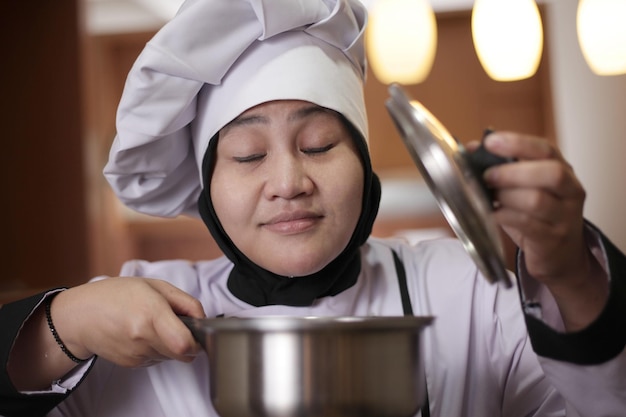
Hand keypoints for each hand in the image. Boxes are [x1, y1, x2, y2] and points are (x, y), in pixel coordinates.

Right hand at [51, 277, 205, 367]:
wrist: (80, 316)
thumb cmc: (117, 295)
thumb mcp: (156, 286)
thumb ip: (186, 302)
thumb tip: (203, 320)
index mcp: (151, 313)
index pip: (184, 343)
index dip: (197, 342)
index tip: (197, 332)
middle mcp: (143, 338)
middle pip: (183, 354)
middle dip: (187, 342)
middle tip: (177, 325)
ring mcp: (136, 354)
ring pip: (171, 357)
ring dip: (171, 345)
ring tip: (154, 325)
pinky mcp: (131, 364)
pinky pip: (156, 360)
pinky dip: (157, 349)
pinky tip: (143, 334)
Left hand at [478, 131, 607, 328]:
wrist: (559, 256)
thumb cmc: (537, 217)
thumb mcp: (523, 188)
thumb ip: (501, 166)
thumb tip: (469, 149)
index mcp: (563, 170)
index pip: (545, 149)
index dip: (517, 143)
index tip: (490, 142)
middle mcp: (570, 191)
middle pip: (551, 173)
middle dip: (512, 172)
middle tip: (487, 176)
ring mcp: (564, 216)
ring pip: (537, 200)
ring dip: (506, 195)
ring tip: (490, 197)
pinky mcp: (552, 238)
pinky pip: (526, 224)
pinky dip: (504, 216)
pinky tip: (493, 213)